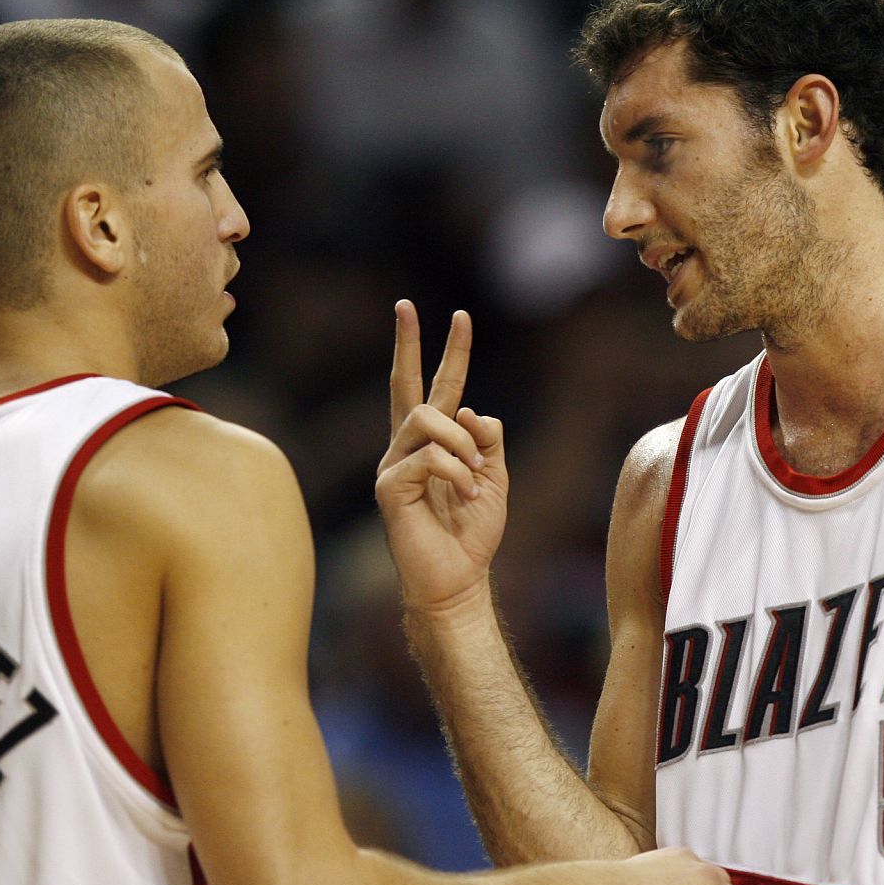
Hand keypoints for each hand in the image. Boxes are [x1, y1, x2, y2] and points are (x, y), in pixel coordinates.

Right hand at [376, 302, 508, 610]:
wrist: (457, 579)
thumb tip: (474, 411)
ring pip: (428, 419)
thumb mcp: (495, 478)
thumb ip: (489, 441)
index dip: (451, 352)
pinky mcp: (388, 487)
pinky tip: (464, 494)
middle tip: (405, 304)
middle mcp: (408, 447)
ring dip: (462, 445)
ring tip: (474, 477)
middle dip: (408, 343)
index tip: (461, 315)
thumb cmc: (473, 533)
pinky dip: (456, 472)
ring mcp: (394, 465)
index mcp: (436, 442)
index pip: (441, 387)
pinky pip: (428, 458)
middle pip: (406, 385)